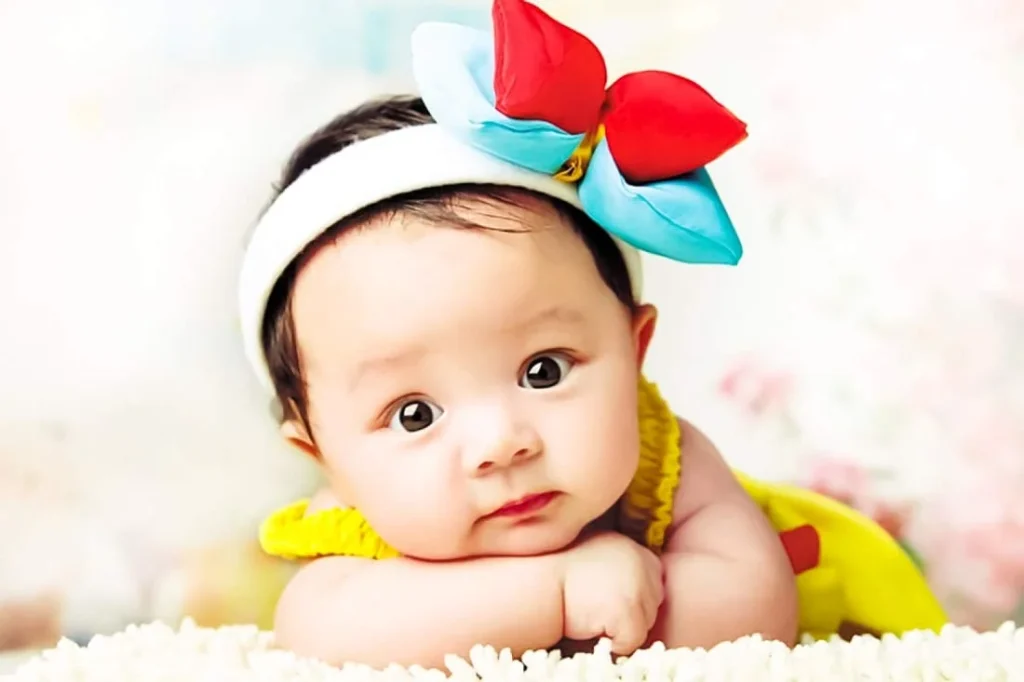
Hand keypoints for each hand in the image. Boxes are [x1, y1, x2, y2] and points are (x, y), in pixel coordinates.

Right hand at [560, 531, 663, 654]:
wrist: (537, 582)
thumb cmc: (559, 570)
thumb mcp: (597, 550)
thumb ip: (621, 562)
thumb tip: (633, 583)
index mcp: (636, 549)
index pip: (654, 580)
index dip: (633, 594)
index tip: (609, 596)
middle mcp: (643, 564)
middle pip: (653, 603)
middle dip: (632, 611)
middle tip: (599, 607)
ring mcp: (638, 588)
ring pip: (645, 624)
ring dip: (623, 627)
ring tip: (593, 614)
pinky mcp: (628, 611)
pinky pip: (632, 641)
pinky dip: (615, 645)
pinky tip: (592, 629)